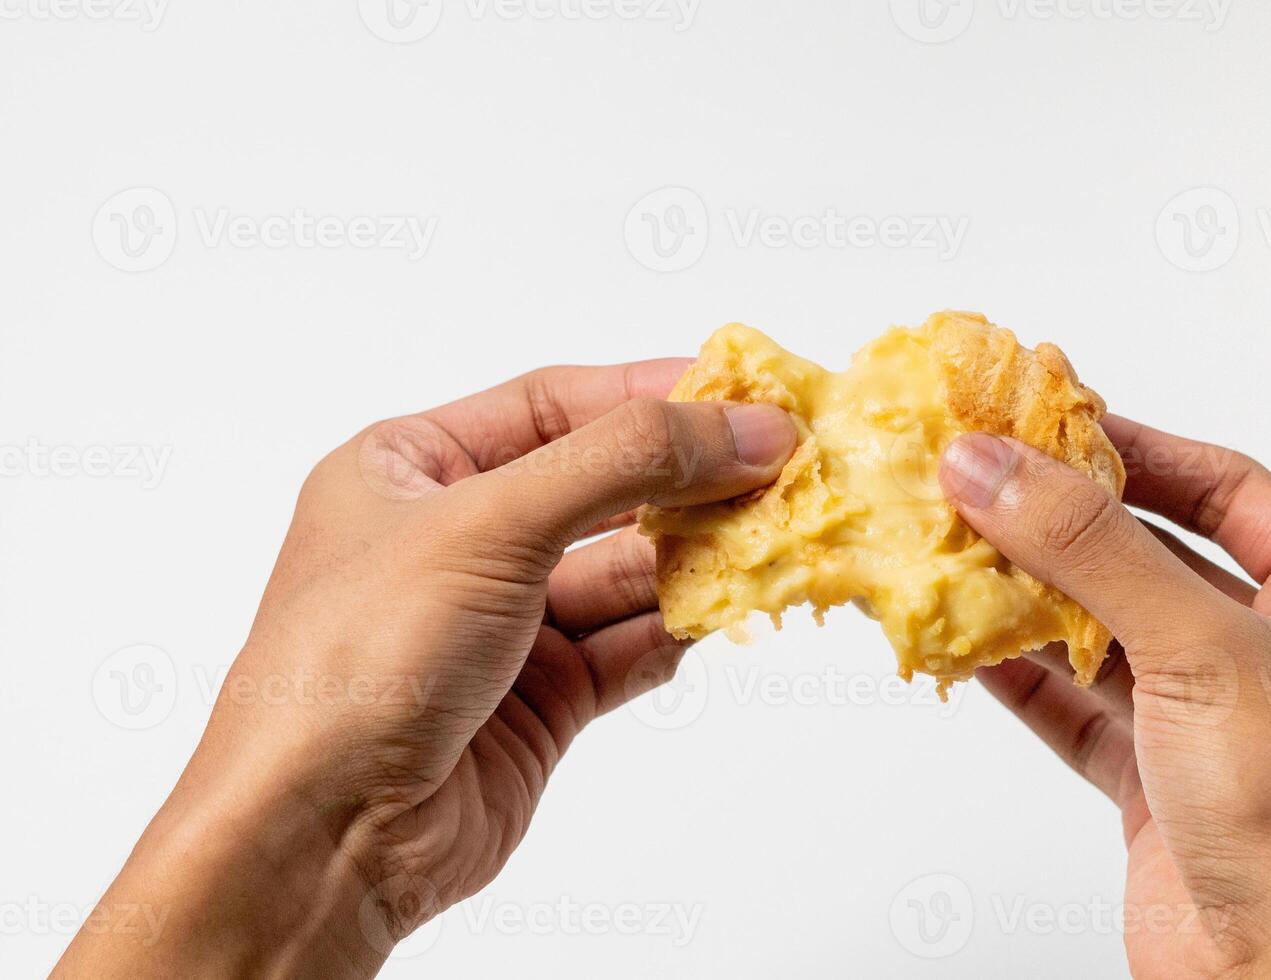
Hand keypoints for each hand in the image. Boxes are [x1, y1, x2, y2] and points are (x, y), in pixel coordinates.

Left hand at [55, 363, 795, 978]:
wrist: (320, 833)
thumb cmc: (357, 658)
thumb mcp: (489, 522)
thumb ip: (623, 462)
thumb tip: (741, 428)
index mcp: (410, 468)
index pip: (555, 404)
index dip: (652, 393)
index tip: (745, 390)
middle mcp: (459, 538)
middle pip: (604, 486)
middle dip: (688, 480)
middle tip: (782, 466)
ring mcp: (503, 622)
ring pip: (627, 570)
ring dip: (697, 558)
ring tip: (772, 539)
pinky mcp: (542, 698)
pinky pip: (632, 644)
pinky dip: (680, 629)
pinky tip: (725, 612)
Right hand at [940, 417, 1270, 978]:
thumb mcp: (1205, 654)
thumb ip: (1092, 549)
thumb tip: (990, 463)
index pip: (1230, 489)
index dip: (1135, 448)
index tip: (1044, 418)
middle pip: (1161, 556)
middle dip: (1069, 523)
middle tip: (980, 476)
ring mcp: (1226, 724)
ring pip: (1114, 633)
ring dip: (1036, 597)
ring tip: (955, 549)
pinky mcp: (1167, 786)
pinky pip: (1085, 709)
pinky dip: (1027, 678)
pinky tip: (970, 645)